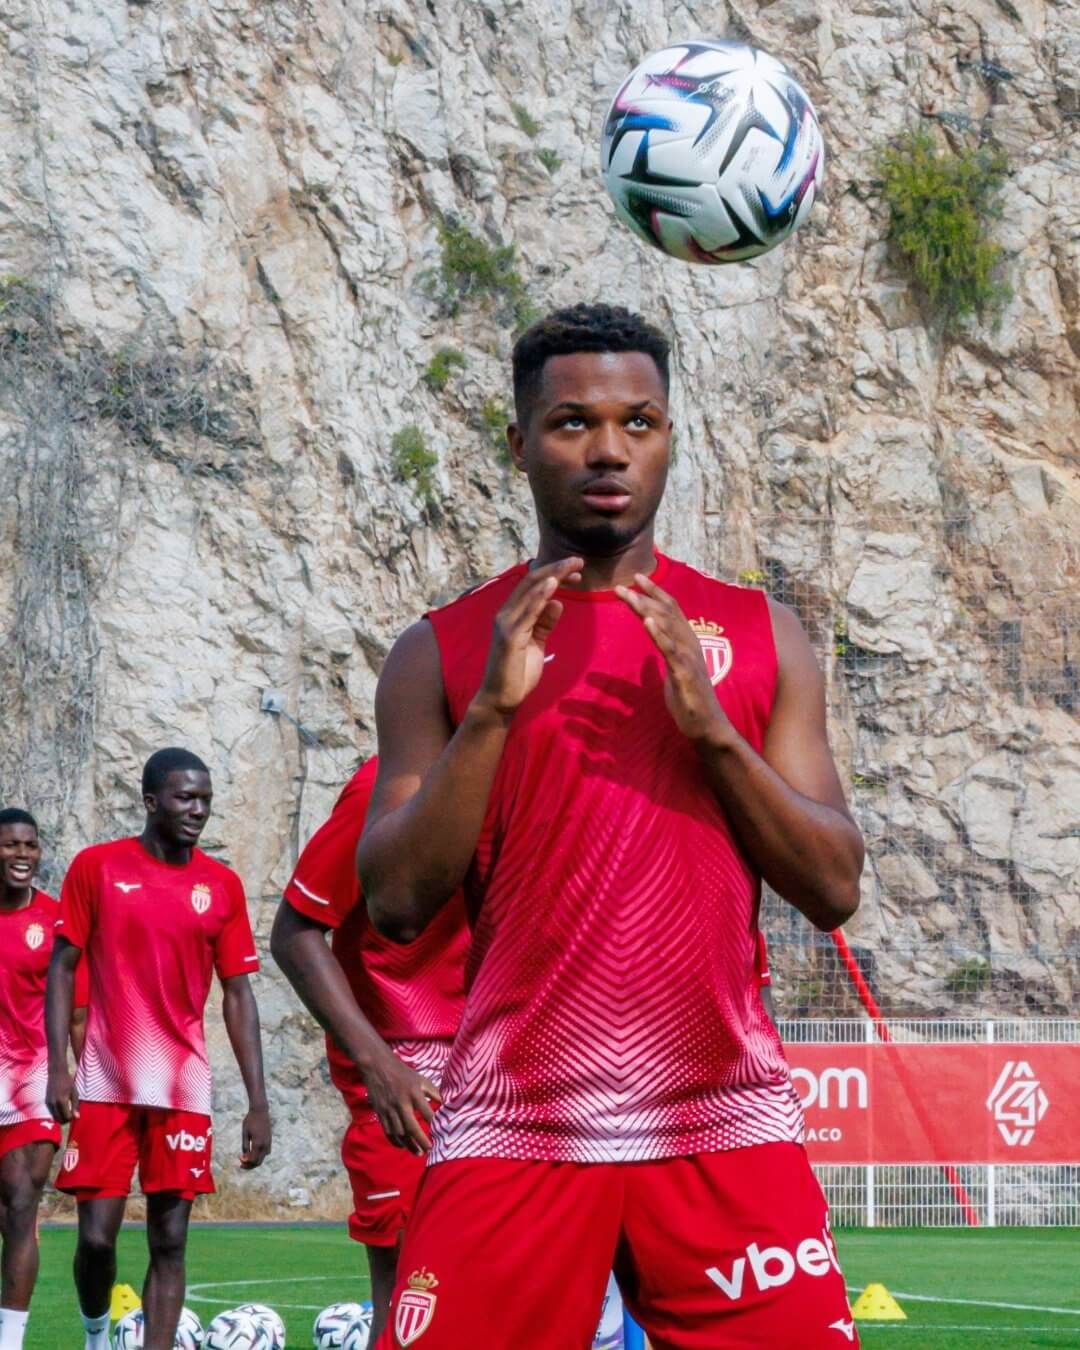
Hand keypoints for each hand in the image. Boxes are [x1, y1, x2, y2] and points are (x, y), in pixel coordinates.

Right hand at [46, 1066, 77, 1122]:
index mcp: (62, 1101)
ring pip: (55, 1118)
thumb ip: (75, 1106)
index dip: (72, 1118)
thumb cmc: (68, 1083)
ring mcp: (48, 1104)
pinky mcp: (46, 1103)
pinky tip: (62, 1108)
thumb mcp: (74, 1093)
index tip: (75, 1114)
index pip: (66, 1117)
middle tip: (72, 1114)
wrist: (56, 1074)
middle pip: (60, 1119)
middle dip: (66, 1119)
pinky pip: (52, 1113)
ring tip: (67, 1111)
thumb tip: (77, 1118)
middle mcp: (53, 1104)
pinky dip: (57, 1114)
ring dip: (61, 1117)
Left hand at [240, 1105, 270, 1168]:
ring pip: (262, 1158)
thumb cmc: (250, 1121)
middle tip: (241, 1164)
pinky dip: (260, 1156)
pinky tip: (254, 1152)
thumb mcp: (245, 1133)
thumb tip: (244, 1158)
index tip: (239, 1159)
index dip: (245, 1163)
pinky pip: (266, 1152)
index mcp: (258, 1143)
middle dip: (249, 1165)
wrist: (260, 1111)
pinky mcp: (270, 1140)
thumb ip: (245, 1146)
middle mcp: (265, 1145)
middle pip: (258, 1162)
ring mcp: (268, 1142)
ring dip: (255, 1161)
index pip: (253, 1160)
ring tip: (246, 1159)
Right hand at [365, 1050, 441, 1154]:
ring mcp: (389, 1109)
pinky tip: (403, 1146)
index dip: (434, 1124)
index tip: (442, 1134)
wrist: (378, 1068)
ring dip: (409, 1145)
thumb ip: (434, 1092)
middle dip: (421, 1140)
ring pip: (399, 1132)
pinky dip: (396, 1141)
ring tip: (419, 1152)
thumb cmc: (404, 1074)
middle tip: (430, 1149)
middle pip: (411, 1127)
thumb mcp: (421, 1080)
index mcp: (414, 1093)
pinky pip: (388, 1131)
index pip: (426, 1112)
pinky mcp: (381, 1113)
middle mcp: (401, 1103)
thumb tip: (446, 1104)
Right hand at [472, 558, 582, 718]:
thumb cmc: (518, 673)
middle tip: (578, 561)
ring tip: (572, 567)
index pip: (533, 586)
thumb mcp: (537, 643)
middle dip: (556, 569)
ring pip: (529, 592)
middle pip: (531, 582)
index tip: (577, 571)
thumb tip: (559, 602)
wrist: (502, 700)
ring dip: (552, 576)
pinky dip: (540, 596)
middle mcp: (505, 614)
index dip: (554, 574)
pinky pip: (526, 612)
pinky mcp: (509, 637)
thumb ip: (544, 623)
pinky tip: (553, 585)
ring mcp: (505, 624)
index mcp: (512, 615)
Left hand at [616, 574, 733, 743]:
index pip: (671, 610)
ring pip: (667, 626)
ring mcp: (688, 658)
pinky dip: (658, 633)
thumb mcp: (673, 672)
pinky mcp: (685, 674)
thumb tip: (651, 651)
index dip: (655, 592)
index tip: (637, 578)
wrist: (707, 725)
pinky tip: (647, 621)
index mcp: (686, 642)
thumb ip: (665, 656)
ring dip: (648, 609)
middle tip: (625, 584)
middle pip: (667, 612)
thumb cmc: (690, 699)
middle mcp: (690, 644)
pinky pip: (670, 650)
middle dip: (646, 596)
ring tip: (631, 596)